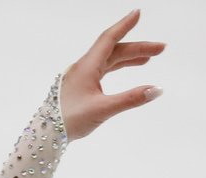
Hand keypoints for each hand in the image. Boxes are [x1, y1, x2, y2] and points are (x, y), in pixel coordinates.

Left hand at [61, 10, 165, 140]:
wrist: (44, 135)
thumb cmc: (68, 121)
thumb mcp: (102, 110)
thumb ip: (130, 99)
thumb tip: (157, 89)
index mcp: (86, 67)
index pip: (108, 39)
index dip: (124, 25)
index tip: (137, 13)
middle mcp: (82, 68)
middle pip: (113, 51)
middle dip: (137, 48)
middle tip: (161, 49)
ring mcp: (79, 78)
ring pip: (108, 61)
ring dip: (128, 58)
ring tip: (148, 59)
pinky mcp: (78, 87)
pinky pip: (101, 71)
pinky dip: (116, 68)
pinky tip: (126, 71)